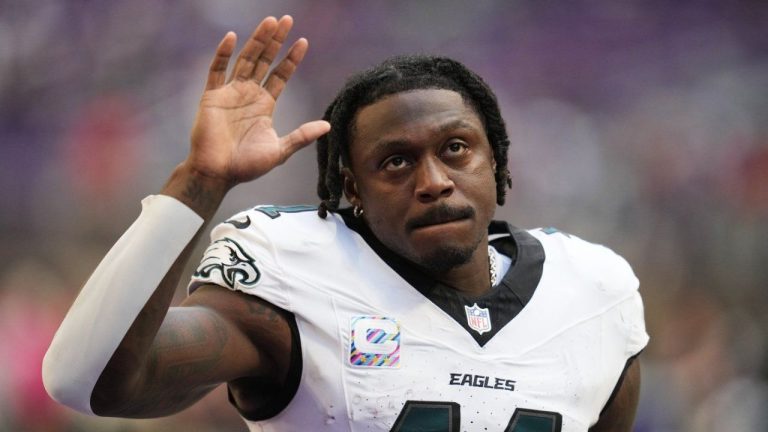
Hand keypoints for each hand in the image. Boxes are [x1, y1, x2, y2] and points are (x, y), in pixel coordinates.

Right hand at [187, 16, 329, 187]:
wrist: (218, 173)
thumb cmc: (247, 165)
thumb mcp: (280, 150)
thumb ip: (302, 136)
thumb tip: (328, 126)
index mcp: (264, 105)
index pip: (280, 75)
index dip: (291, 59)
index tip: (303, 41)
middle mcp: (248, 94)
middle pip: (264, 61)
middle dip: (275, 41)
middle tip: (287, 19)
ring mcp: (230, 93)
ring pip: (245, 60)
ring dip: (257, 40)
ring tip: (270, 22)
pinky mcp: (212, 96)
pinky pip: (216, 70)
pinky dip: (223, 53)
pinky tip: (232, 37)